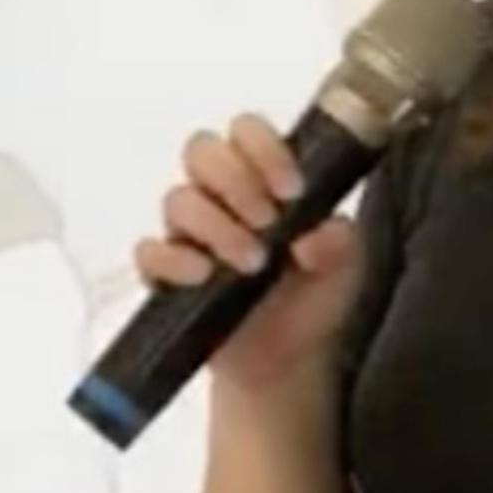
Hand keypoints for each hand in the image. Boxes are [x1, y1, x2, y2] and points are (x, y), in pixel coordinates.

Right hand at [134, 113, 361, 395]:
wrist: (287, 360)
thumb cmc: (311, 298)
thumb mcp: (343, 268)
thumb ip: (337, 242)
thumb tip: (314, 236)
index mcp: (260, 178)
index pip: (246, 132)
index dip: (264, 149)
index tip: (292, 190)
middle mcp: (218, 196)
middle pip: (201, 150)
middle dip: (235, 180)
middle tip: (267, 221)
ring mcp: (187, 232)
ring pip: (178, 199)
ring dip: (217, 226)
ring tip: (252, 263)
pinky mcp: (165, 273)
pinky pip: (150, 251)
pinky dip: (174, 260)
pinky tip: (204, 277)